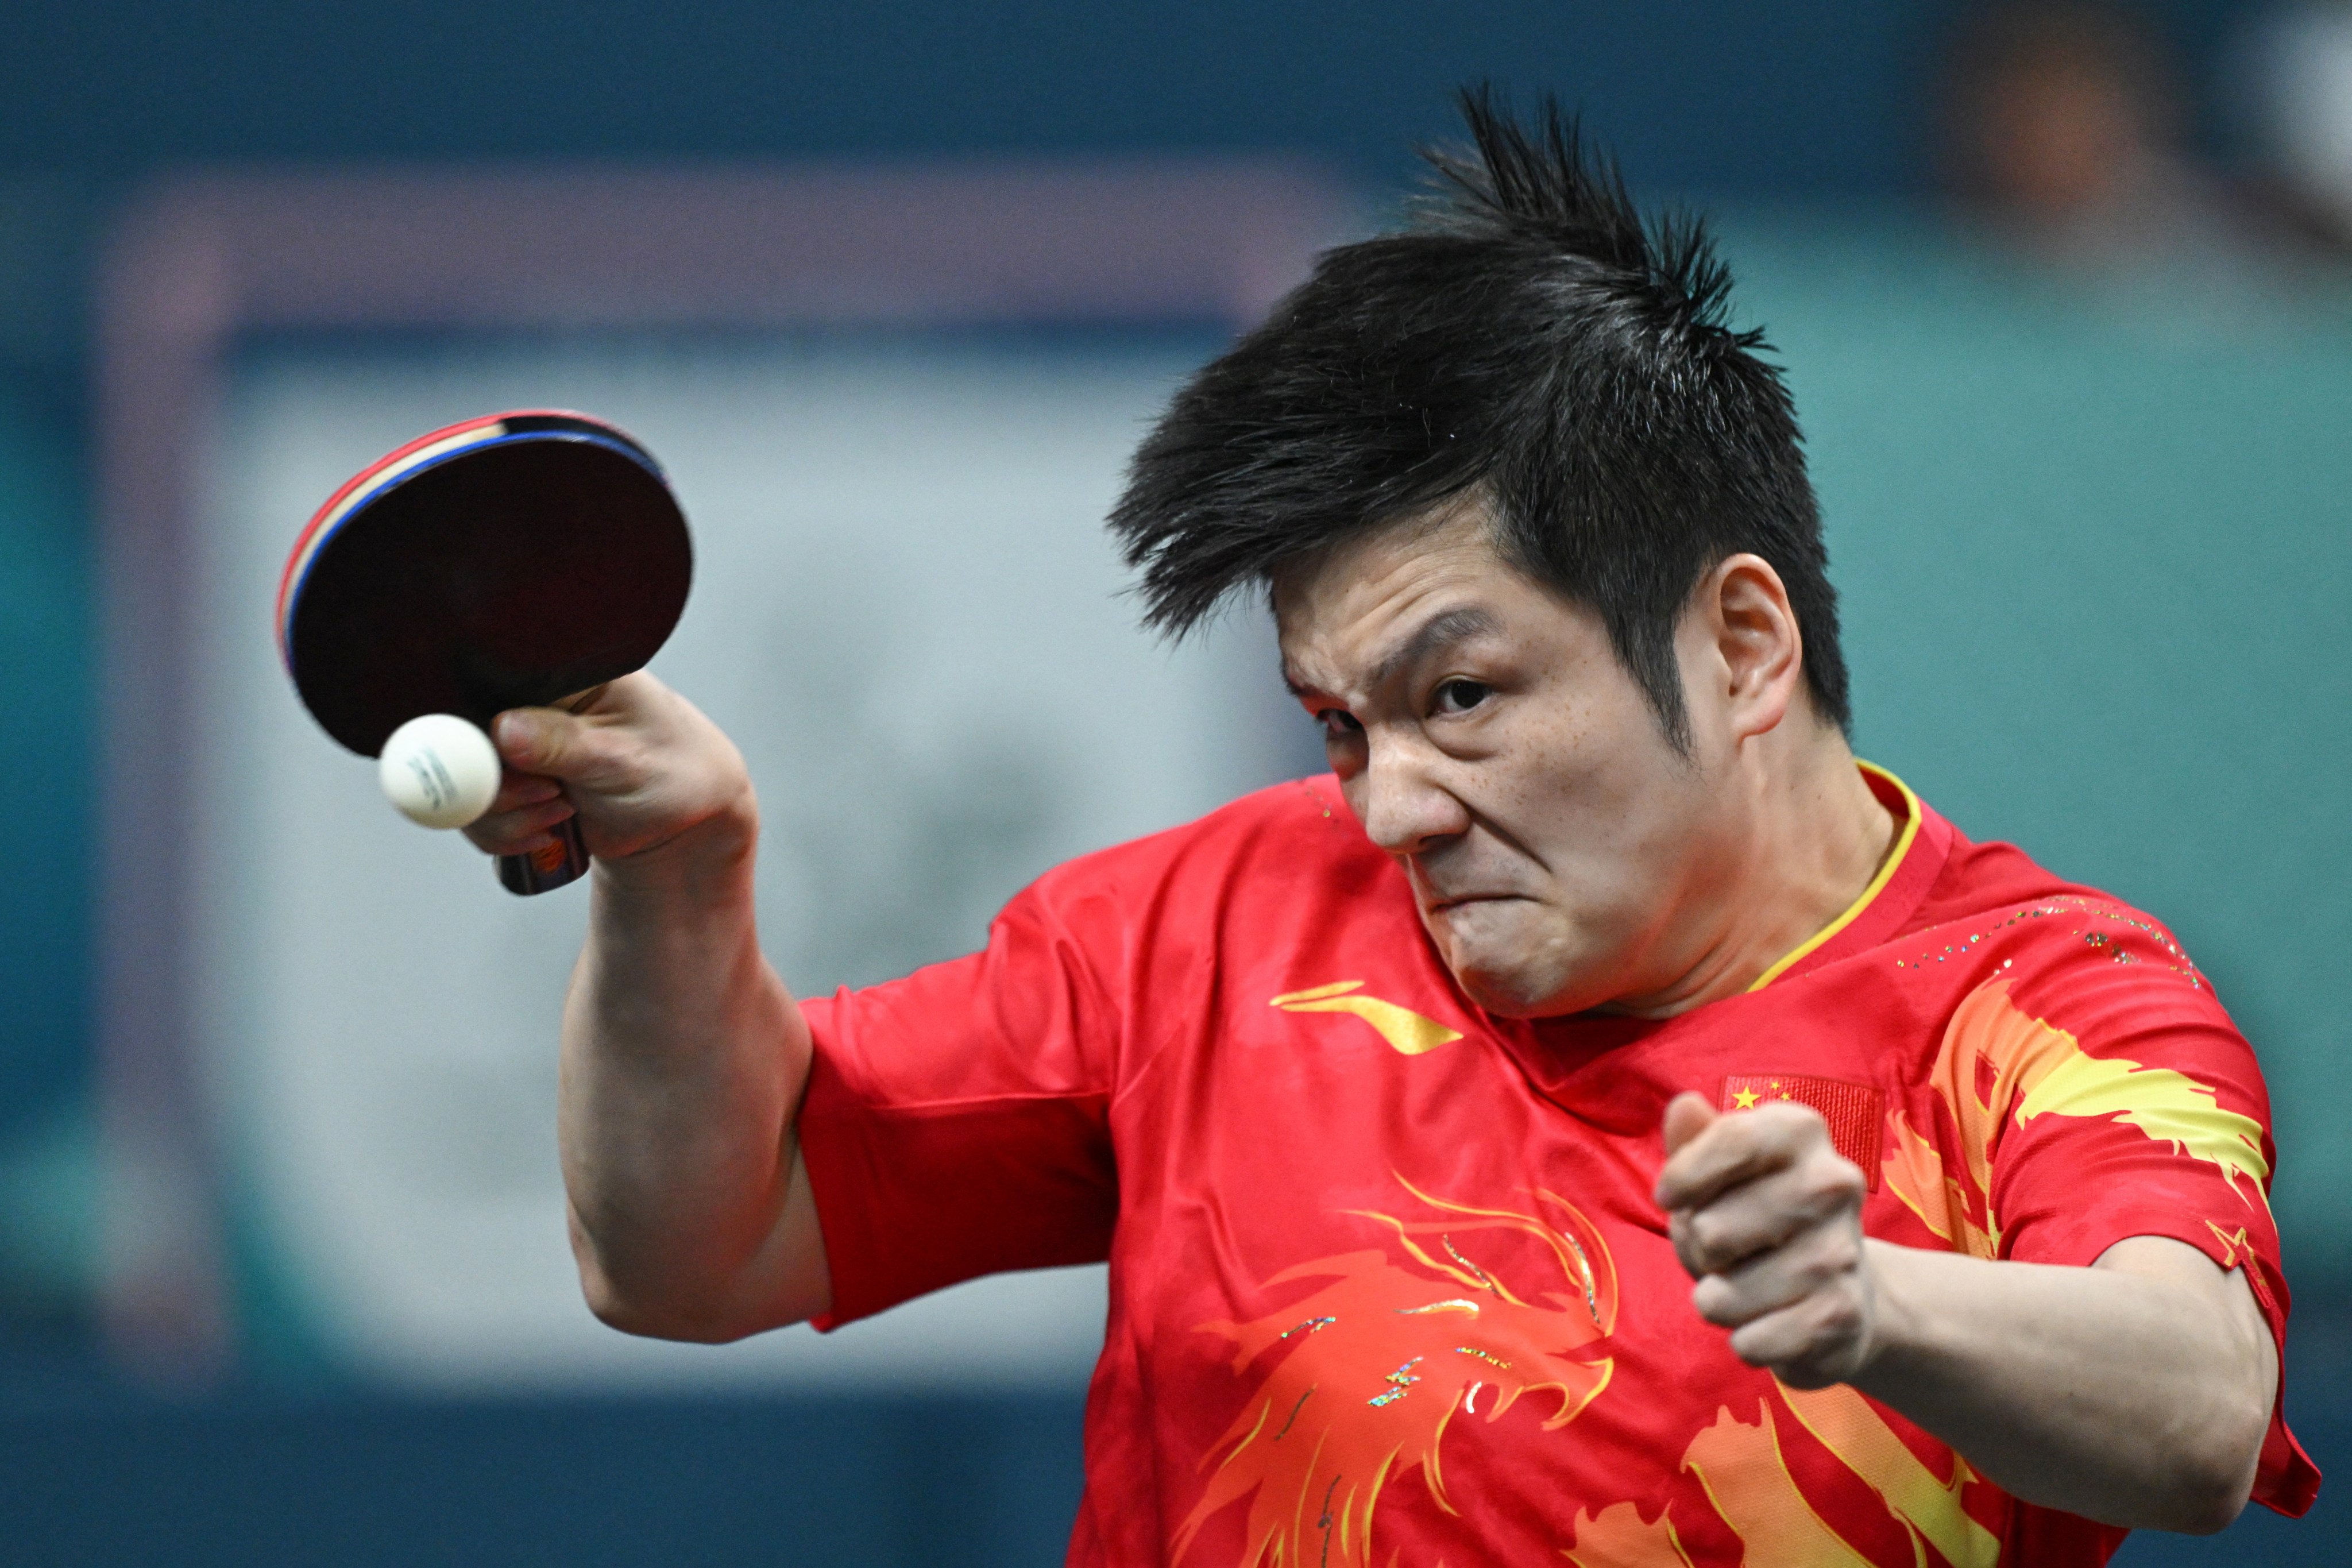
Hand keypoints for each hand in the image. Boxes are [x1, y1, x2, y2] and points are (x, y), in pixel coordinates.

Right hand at [462, 671, 754, 872]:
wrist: (686, 821)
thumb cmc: (673, 770)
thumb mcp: (622, 756)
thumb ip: (562, 743)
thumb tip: (502, 731)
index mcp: (560, 670)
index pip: (489, 680)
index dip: (475, 725)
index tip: (498, 763)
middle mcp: (527, 702)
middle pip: (460, 736)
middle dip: (490, 782)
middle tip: (545, 797)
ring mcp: (513, 745)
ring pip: (461, 781)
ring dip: (502, 813)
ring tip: (560, 812)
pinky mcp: (509, 784)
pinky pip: (475, 812)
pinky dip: (503, 832)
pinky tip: (547, 831)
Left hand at [1654, 1091, 1876, 1387]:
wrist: (1841, 1293)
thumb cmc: (1755, 1221)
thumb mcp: (1718, 1176)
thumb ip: (1694, 1142)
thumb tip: (1684, 1106)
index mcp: (1799, 1131)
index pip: (1728, 1141)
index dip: (1683, 1177)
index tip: (1670, 1196)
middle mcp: (1832, 1184)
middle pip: (1709, 1231)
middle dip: (1699, 1251)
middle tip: (1729, 1251)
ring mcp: (1840, 1253)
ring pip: (1721, 1296)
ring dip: (1720, 1301)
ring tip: (1752, 1286)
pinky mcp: (1842, 1317)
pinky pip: (1749, 1342)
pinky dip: (1746, 1341)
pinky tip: (1773, 1322)